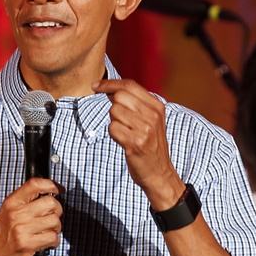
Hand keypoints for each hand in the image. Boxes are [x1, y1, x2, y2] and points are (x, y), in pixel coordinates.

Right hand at [0, 178, 61, 255]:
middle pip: (51, 203)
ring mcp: (21, 229)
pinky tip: (45, 243)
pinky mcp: (27, 244)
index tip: (59, 190)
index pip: (35, 184)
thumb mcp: (7, 212)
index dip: (52, 185)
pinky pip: (53, 237)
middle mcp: (16, 213)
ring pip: (55, 221)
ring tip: (47, 232)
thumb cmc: (0, 237)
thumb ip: (24, 202)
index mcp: (11, 202)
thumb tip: (48, 195)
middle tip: (51, 217)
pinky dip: (54, 241)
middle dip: (57, 211)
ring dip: (56, 228)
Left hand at [93, 79, 184, 207]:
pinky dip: (114, 134)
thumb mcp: (151, 120)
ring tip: (126, 133)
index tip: (95, 85)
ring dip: (114, 122)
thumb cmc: (151, 146)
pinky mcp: (135, 142)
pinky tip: (124, 141)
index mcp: (157, 106)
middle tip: (120, 121)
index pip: (129, 85)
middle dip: (113, 107)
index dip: (109, 83)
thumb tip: (111, 90)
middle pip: (119, 97)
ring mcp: (145, 129)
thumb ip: (137, 104)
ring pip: (114, 112)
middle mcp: (152, 115)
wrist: (159, 173)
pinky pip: (112, 128)